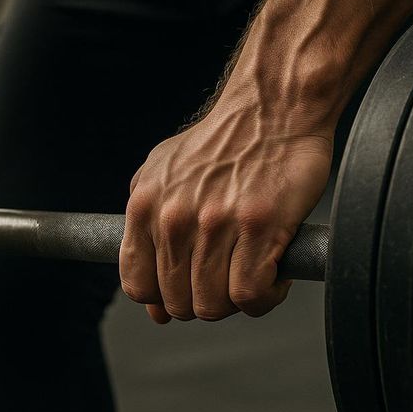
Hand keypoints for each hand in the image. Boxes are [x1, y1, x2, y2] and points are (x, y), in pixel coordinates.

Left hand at [120, 97, 332, 322]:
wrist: (273, 106)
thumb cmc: (225, 143)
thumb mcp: (164, 175)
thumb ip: (148, 232)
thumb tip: (151, 303)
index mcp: (146, 207)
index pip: (138, 285)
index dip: (163, 299)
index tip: (186, 290)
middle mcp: (174, 218)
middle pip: (179, 303)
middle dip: (206, 300)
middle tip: (229, 278)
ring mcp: (216, 223)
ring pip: (214, 305)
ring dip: (236, 300)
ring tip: (253, 274)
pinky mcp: (259, 226)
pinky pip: (251, 294)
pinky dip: (265, 297)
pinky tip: (274, 275)